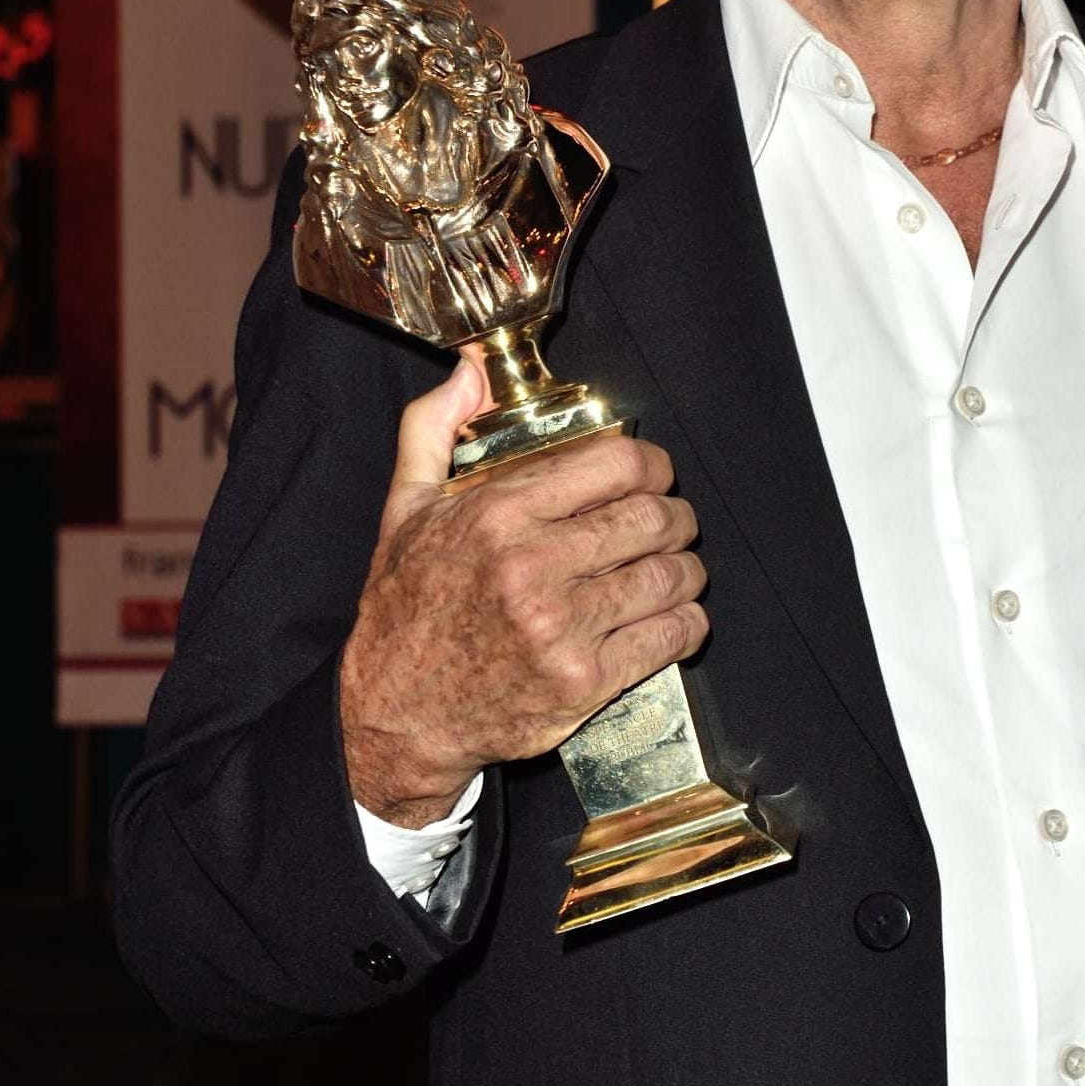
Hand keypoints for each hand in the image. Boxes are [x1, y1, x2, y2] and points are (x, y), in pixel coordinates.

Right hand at [340, 359, 708, 823]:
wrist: (397, 715)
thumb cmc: (405, 611)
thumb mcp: (404, 509)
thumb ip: (433, 428)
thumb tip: (469, 371)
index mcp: (498, 516)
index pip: (618, 466)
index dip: (653, 465)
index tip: (652, 474)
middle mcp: (533, 569)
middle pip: (655, 519)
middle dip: (677, 516)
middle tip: (672, 523)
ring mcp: (563, 629)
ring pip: (671, 577)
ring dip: (687, 569)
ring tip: (675, 568)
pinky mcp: (585, 682)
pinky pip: (670, 637)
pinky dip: (687, 622)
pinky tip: (674, 616)